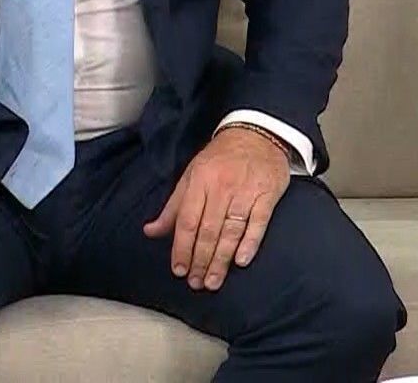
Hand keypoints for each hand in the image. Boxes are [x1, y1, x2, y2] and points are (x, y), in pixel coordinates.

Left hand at [143, 125, 291, 291]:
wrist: (258, 133)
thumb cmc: (221, 157)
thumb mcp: (191, 175)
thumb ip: (173, 206)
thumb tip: (150, 231)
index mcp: (200, 181)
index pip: (187, 221)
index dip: (182, 248)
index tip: (179, 270)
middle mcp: (222, 187)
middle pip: (209, 230)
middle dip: (201, 260)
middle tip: (196, 283)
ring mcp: (246, 191)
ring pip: (231, 230)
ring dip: (221, 259)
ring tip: (213, 281)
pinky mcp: (267, 194)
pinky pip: (258, 223)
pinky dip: (250, 243)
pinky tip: (241, 261)